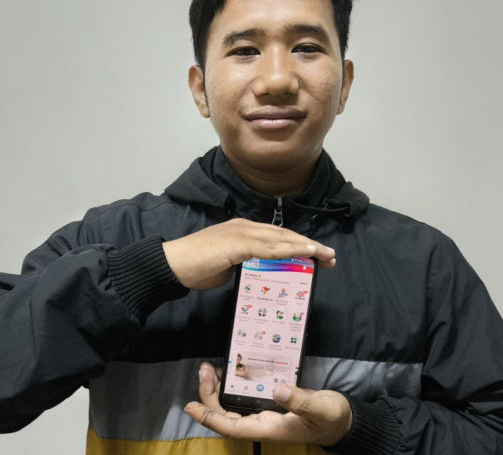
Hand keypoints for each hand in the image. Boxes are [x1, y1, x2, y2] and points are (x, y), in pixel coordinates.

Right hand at [162, 218, 335, 289]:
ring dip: (305, 246)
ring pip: (280, 238)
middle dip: (309, 245)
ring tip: (324, 255)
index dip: (299, 244)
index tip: (317, 254)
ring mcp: (241, 233)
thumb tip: (261, 274)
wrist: (172, 264)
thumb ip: (245, 265)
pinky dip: (288, 249)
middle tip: (330, 256)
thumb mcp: (228, 265)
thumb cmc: (197, 267)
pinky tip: (302, 253)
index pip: (278, 237)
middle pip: (284, 235)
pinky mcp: (236, 243)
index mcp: (244, 231)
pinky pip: (268, 246)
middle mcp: (246, 227)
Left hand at [184, 362, 351, 446]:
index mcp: (270, 428)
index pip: (232, 427)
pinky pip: (243, 398)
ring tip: (209, 368)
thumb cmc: (331, 418)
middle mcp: (262, 423)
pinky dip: (233, 385)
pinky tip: (229, 370)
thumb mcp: (320, 409)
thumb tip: (277, 389)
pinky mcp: (269, 404)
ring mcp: (265, 414)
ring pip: (232, 406)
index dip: (210, 418)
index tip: (191, 406)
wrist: (341, 421)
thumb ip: (300, 401)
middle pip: (226, 415)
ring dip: (217, 390)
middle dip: (210, 395)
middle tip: (204, 370)